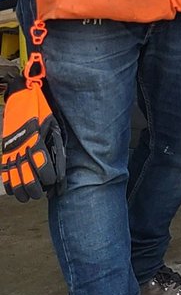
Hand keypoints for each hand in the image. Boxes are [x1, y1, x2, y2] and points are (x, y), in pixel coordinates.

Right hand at [1, 86, 64, 201]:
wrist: (22, 98)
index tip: (52, 182)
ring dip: (21, 190)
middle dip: (35, 189)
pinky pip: (4, 171)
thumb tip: (61, 171)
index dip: (48, 178)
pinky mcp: (4, 150)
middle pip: (27, 177)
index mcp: (37, 142)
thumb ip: (56, 149)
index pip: (43, 168)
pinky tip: (13, 190)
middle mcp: (22, 149)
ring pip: (14, 178)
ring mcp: (11, 150)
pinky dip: (8, 183)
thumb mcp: (54, 128)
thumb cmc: (42, 113)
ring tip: (27, 197)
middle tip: (41, 193)